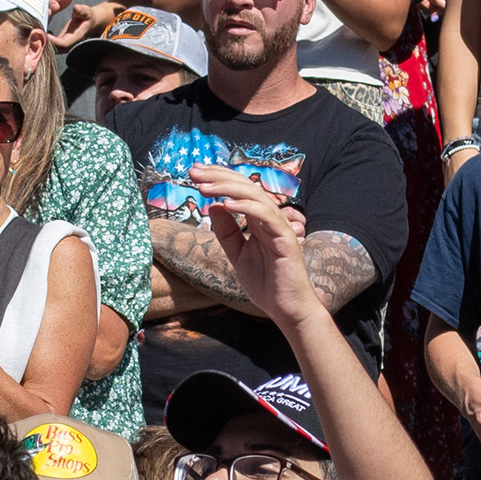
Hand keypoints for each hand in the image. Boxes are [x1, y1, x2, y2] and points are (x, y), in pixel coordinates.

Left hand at [191, 164, 310, 326]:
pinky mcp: (287, 239)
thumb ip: (227, 232)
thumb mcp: (237, 255)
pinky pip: (267, 216)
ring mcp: (280, 227)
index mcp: (259, 220)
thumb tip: (214, 206)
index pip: (238, 190)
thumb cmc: (266, 283)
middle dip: (218, 176)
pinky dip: (246, 208)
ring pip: (256, 196)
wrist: (286, 308)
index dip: (218, 178)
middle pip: (246, 186)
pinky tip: (226, 205)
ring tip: (204, 187)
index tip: (194, 173)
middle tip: (194, 171)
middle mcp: (270, 219)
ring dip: (228, 188)